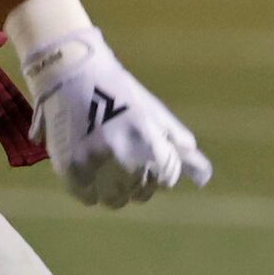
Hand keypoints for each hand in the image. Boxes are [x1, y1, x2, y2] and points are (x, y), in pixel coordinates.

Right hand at [5, 0, 210, 207]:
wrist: (71, 74)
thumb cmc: (121, 93)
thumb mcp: (155, 115)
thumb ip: (180, 149)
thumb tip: (203, 180)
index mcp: (150, 141)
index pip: (167, 177)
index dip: (162, 168)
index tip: (150, 153)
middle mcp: (124, 156)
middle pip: (142, 193)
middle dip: (140, 180)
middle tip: (126, 157)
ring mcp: (96, 164)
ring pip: (116, 200)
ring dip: (116, 190)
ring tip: (109, 166)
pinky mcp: (70, 168)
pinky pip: (89, 198)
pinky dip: (91, 189)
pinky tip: (90, 168)